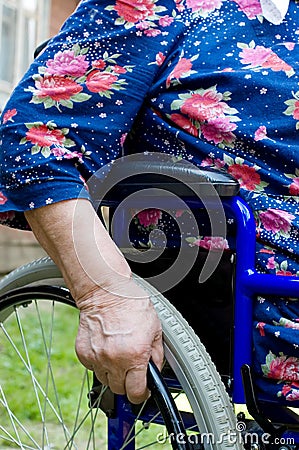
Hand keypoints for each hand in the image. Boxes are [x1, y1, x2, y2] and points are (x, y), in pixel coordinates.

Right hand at [75, 278, 163, 403]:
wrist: (105, 291)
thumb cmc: (130, 304)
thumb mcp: (155, 327)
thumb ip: (156, 354)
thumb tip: (155, 370)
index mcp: (135, 356)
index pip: (136, 393)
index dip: (142, 393)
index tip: (143, 389)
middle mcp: (114, 360)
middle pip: (119, 390)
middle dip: (128, 383)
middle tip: (132, 368)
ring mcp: (97, 358)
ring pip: (105, 380)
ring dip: (113, 373)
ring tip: (118, 354)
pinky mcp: (83, 353)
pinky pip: (92, 368)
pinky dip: (100, 363)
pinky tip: (106, 347)